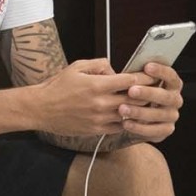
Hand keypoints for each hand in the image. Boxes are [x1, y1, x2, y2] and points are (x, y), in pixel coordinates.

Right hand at [32, 58, 151, 139]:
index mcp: (97, 85)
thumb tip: (115, 69)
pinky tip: (130, 116)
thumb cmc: (57, 86)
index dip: (143, 78)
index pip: (130, 81)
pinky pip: (119, 127)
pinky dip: (127, 121)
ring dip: (139, 109)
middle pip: (135, 100)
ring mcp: (99, 119)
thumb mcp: (76, 66)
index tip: (151, 75)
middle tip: (155, 90)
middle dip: (147, 94)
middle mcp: (100, 103)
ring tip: (147, 104)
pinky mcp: (96, 130)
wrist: (40, 109)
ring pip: (129, 115)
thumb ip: (99, 64)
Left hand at [115, 61, 183, 142]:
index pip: (171, 76)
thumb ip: (133, 76)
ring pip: (159, 114)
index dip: (161, 71)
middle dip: (148, 93)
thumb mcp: (134, 84)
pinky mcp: (165, 130)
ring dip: (140, 112)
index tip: (147, 67)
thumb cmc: (134, 97)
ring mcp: (171, 116)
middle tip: (131, 91)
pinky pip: (154, 131)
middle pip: (165, 96)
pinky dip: (139, 128)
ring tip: (122, 109)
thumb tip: (119, 68)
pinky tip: (126, 123)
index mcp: (171, 85)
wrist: (132, 120)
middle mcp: (175, 100)